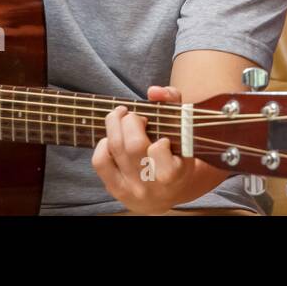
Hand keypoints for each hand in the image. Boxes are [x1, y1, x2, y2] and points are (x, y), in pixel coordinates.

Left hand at [92, 85, 194, 214]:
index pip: (160, 151)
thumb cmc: (179, 155)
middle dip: (130, 121)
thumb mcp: (185, 131)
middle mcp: (152, 184)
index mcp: (176, 173)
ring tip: (121, 117)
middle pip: (132, 145)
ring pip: (115, 149)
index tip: (162, 137)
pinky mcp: (117, 190)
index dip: (159, 140)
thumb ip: (173, 103)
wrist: (171, 194)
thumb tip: (153, 91)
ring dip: (114, 125)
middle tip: (134, 116)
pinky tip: (113, 139)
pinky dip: (104, 144)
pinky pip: (101, 162)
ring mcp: (133, 188)